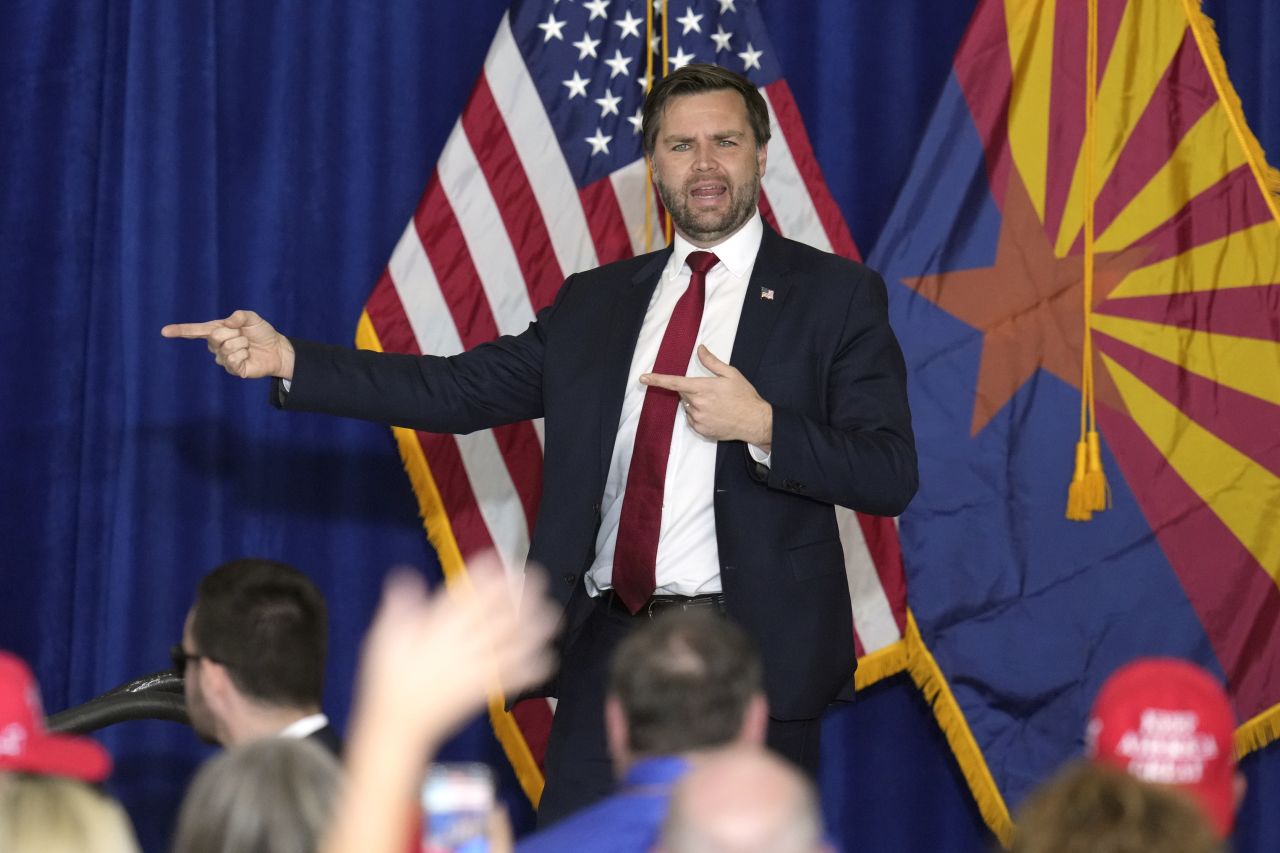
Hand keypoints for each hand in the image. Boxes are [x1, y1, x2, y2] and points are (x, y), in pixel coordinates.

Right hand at [161, 309, 294, 379]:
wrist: (277, 349)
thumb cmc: (261, 333)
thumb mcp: (252, 318)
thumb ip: (240, 316)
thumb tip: (229, 322)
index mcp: (216, 330)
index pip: (195, 331)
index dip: (180, 331)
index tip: (164, 331)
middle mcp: (216, 345)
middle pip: (215, 336)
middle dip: (234, 333)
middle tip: (244, 335)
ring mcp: (223, 358)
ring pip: (227, 348)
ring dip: (242, 344)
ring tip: (248, 346)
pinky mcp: (233, 369)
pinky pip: (233, 360)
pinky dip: (244, 355)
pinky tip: (248, 356)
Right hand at [353, 552, 558, 749]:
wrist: (397, 727)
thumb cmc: (389, 680)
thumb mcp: (383, 640)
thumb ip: (399, 609)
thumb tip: (404, 577)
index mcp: (434, 634)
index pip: (462, 600)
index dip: (483, 579)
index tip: (501, 562)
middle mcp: (457, 650)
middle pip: (492, 620)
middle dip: (517, 600)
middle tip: (537, 580)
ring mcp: (472, 672)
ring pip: (507, 647)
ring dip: (531, 631)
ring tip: (551, 615)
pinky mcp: (480, 692)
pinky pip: (509, 680)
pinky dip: (529, 670)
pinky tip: (548, 658)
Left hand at [642, 345, 772, 450]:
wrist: (755, 421)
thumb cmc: (744, 396)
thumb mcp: (731, 374)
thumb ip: (712, 362)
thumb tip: (700, 349)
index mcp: (702, 388)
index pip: (674, 382)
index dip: (657, 380)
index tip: (643, 378)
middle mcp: (697, 404)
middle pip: (683, 394)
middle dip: (692, 390)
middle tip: (712, 392)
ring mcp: (698, 419)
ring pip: (688, 407)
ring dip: (696, 404)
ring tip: (717, 405)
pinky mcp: (701, 430)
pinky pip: (692, 420)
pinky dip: (699, 416)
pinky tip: (715, 414)